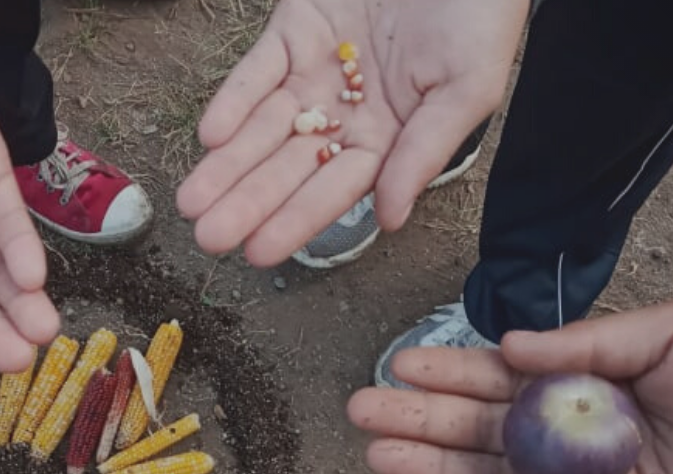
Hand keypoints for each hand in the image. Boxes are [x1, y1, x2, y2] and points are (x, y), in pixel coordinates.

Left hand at [177, 0, 524, 265]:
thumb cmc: (480, 16)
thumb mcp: (468, 88)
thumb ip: (425, 153)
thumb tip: (391, 219)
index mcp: (389, 137)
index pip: (334, 190)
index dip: (296, 221)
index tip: (259, 252)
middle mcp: (345, 112)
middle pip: (288, 167)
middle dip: (247, 202)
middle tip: (209, 238)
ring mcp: (317, 71)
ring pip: (264, 127)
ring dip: (228, 164)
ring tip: (192, 200)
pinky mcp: (296, 29)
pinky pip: (258, 70)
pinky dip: (235, 100)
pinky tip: (211, 134)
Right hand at [348, 298, 672, 473]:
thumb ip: (588, 342)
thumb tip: (506, 343)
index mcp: (593, 386)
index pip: (503, 380)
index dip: (448, 373)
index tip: (397, 364)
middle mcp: (580, 444)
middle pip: (482, 434)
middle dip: (420, 421)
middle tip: (358, 410)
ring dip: (434, 470)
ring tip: (378, 454)